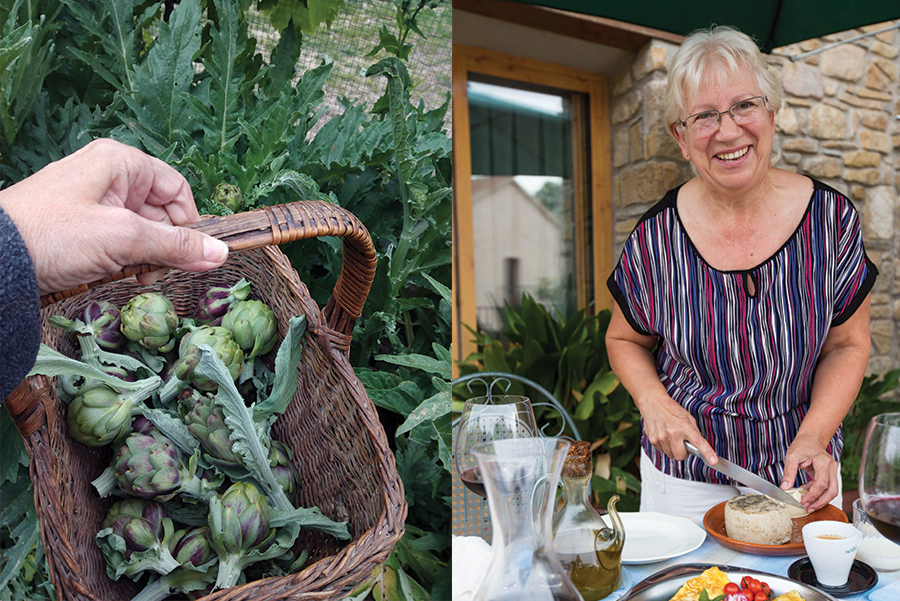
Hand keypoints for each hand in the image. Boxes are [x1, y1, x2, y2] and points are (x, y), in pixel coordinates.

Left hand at [0, 139, 228, 294]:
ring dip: (143, 258)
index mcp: (120, 162)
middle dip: (163, 246)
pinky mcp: (79, 226)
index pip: (177, 189)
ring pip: (141, 232)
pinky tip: (110, 274)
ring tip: (128, 274)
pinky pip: (117, 242)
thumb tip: (219, 253)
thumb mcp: (123, 238)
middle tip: (152, 271)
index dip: (188, 223)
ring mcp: (92, 202)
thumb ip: (176, 245)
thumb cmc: (52, 234)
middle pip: (161, 213)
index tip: (189, 254)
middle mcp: (108, 176)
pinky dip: (121, 261)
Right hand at [639, 390, 717, 463]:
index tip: (713, 461)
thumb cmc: (671, 409)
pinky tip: (663, 435)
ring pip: (671, 454)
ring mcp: (661, 437)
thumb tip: (699, 446)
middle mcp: (673, 432)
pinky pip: (662, 451)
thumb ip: (694, 432)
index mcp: (684, 426)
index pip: (698, 442)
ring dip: (673, 449)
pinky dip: (664, 446)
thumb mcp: (687, 417)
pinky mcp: (653, 440)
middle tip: (681, 443)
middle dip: (683, 452)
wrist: (652, 403)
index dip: (707, 453)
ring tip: (670, 436)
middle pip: (681, 456)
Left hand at [781, 432, 838, 511]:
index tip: (803, 502)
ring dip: (821, 500)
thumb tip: (785, 488)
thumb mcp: (791, 456)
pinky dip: (818, 493)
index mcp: (823, 462)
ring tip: (808, 505)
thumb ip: (789, 472)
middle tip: (808, 508)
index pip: (821, 483)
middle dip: (820, 502)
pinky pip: (828, 488)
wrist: (810, 439)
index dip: (813, 495)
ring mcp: (833, 471)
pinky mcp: (830, 474)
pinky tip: (807, 494)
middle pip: (832, 490)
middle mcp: (831, 467)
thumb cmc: (802, 446)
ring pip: (832, 491)